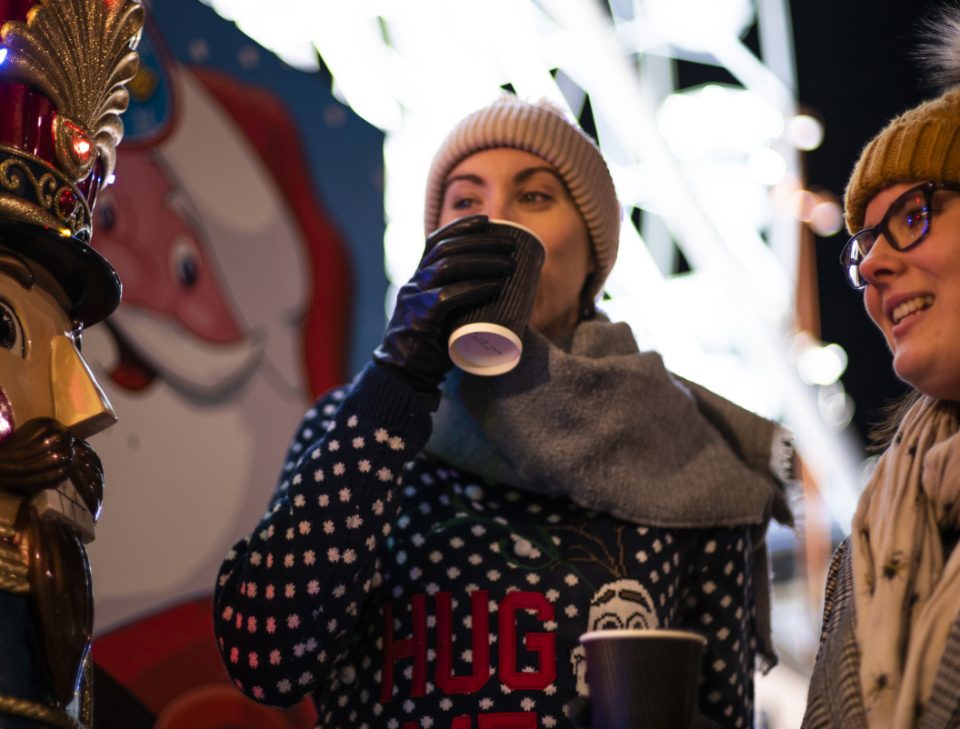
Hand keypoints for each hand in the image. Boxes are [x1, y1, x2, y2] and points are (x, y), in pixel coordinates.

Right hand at [373, 215, 515, 395]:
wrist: (403, 375)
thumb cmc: (430, 346)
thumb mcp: (441, 315)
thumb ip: (457, 300)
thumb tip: (499, 290)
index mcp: (418, 279)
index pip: (436, 242)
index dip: (460, 227)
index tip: (486, 220)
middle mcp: (413, 283)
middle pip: (446, 250)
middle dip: (481, 242)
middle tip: (511, 245)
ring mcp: (414, 300)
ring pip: (448, 267)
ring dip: (484, 262)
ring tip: (510, 265)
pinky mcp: (420, 320)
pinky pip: (448, 297)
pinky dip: (475, 288)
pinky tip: (495, 286)